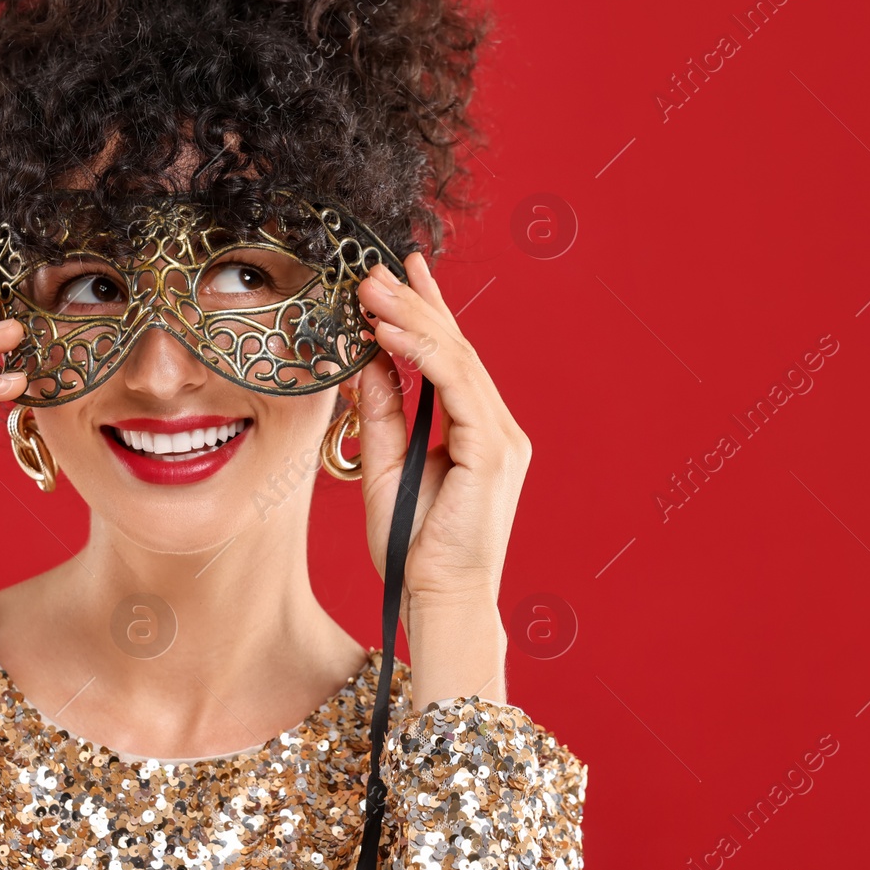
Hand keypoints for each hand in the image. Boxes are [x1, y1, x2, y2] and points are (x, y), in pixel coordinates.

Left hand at [349, 251, 528, 708]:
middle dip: (414, 303)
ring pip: (457, 358)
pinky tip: (387, 332)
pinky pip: (454, 385)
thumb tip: (368, 363)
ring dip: (411, 318)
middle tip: (374, 269)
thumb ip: (384, 416)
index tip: (401, 272)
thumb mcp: (387, 468)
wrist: (440, 601)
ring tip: (371, 289)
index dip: (429, 311)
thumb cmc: (414, 551)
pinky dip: (419, 353)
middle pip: (456, 349)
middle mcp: (497, 429)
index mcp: (479, 433)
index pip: (452, 359)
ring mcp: (501, 437)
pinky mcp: (493, 450)